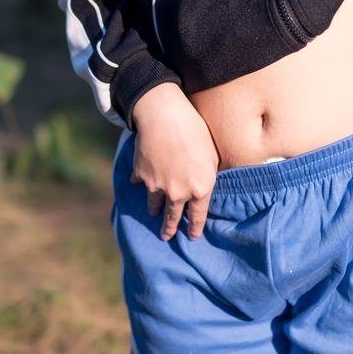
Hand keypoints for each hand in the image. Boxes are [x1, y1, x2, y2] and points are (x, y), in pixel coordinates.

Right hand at [128, 82, 218, 240]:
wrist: (165, 117)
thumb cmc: (196, 131)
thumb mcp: (213, 155)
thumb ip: (209, 175)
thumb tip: (207, 184)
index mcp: (200, 189)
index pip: (197, 217)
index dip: (194, 228)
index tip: (192, 237)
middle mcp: (178, 193)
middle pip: (172, 218)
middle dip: (169, 229)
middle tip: (166, 236)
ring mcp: (157, 186)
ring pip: (153, 205)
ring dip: (154, 210)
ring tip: (153, 212)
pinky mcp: (141, 175)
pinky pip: (140, 183)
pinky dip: (140, 182)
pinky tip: (139, 181)